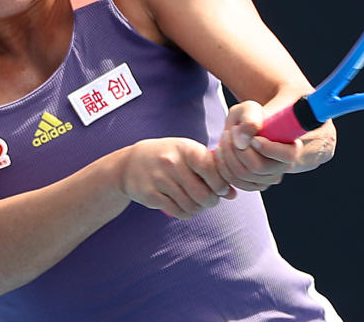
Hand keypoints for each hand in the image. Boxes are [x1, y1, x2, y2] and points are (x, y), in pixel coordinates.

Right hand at [119, 138, 235, 218]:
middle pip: (203, 194)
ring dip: (199, 209)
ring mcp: (159, 179)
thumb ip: (211, 170)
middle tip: (211, 200)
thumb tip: (233, 194)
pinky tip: (186, 208)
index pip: (211, 169)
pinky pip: (177, 211)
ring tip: (198, 204)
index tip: (222, 190)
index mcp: (185, 149)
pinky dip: (187, 214)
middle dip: (212, 201)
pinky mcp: (151, 195)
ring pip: (191, 205)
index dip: (221, 184)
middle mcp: (171, 163)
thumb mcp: (187, 154)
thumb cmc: (168, 157)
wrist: (130, 163)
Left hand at [214, 101, 304, 191]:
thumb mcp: (251, 110)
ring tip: (225, 137)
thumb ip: (250, 118)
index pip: (287, 155)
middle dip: (237, 149)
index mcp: (291, 148)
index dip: (268, 148)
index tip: (253, 137)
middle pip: (258, 167)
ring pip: (243, 175)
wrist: (245, 130)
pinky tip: (221, 150)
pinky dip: (222, 166)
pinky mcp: (253, 185)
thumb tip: (244, 140)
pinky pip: (234, 182)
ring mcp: (268, 179)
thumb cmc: (252, 118)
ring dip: (227, 155)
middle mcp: (283, 167)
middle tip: (230, 131)